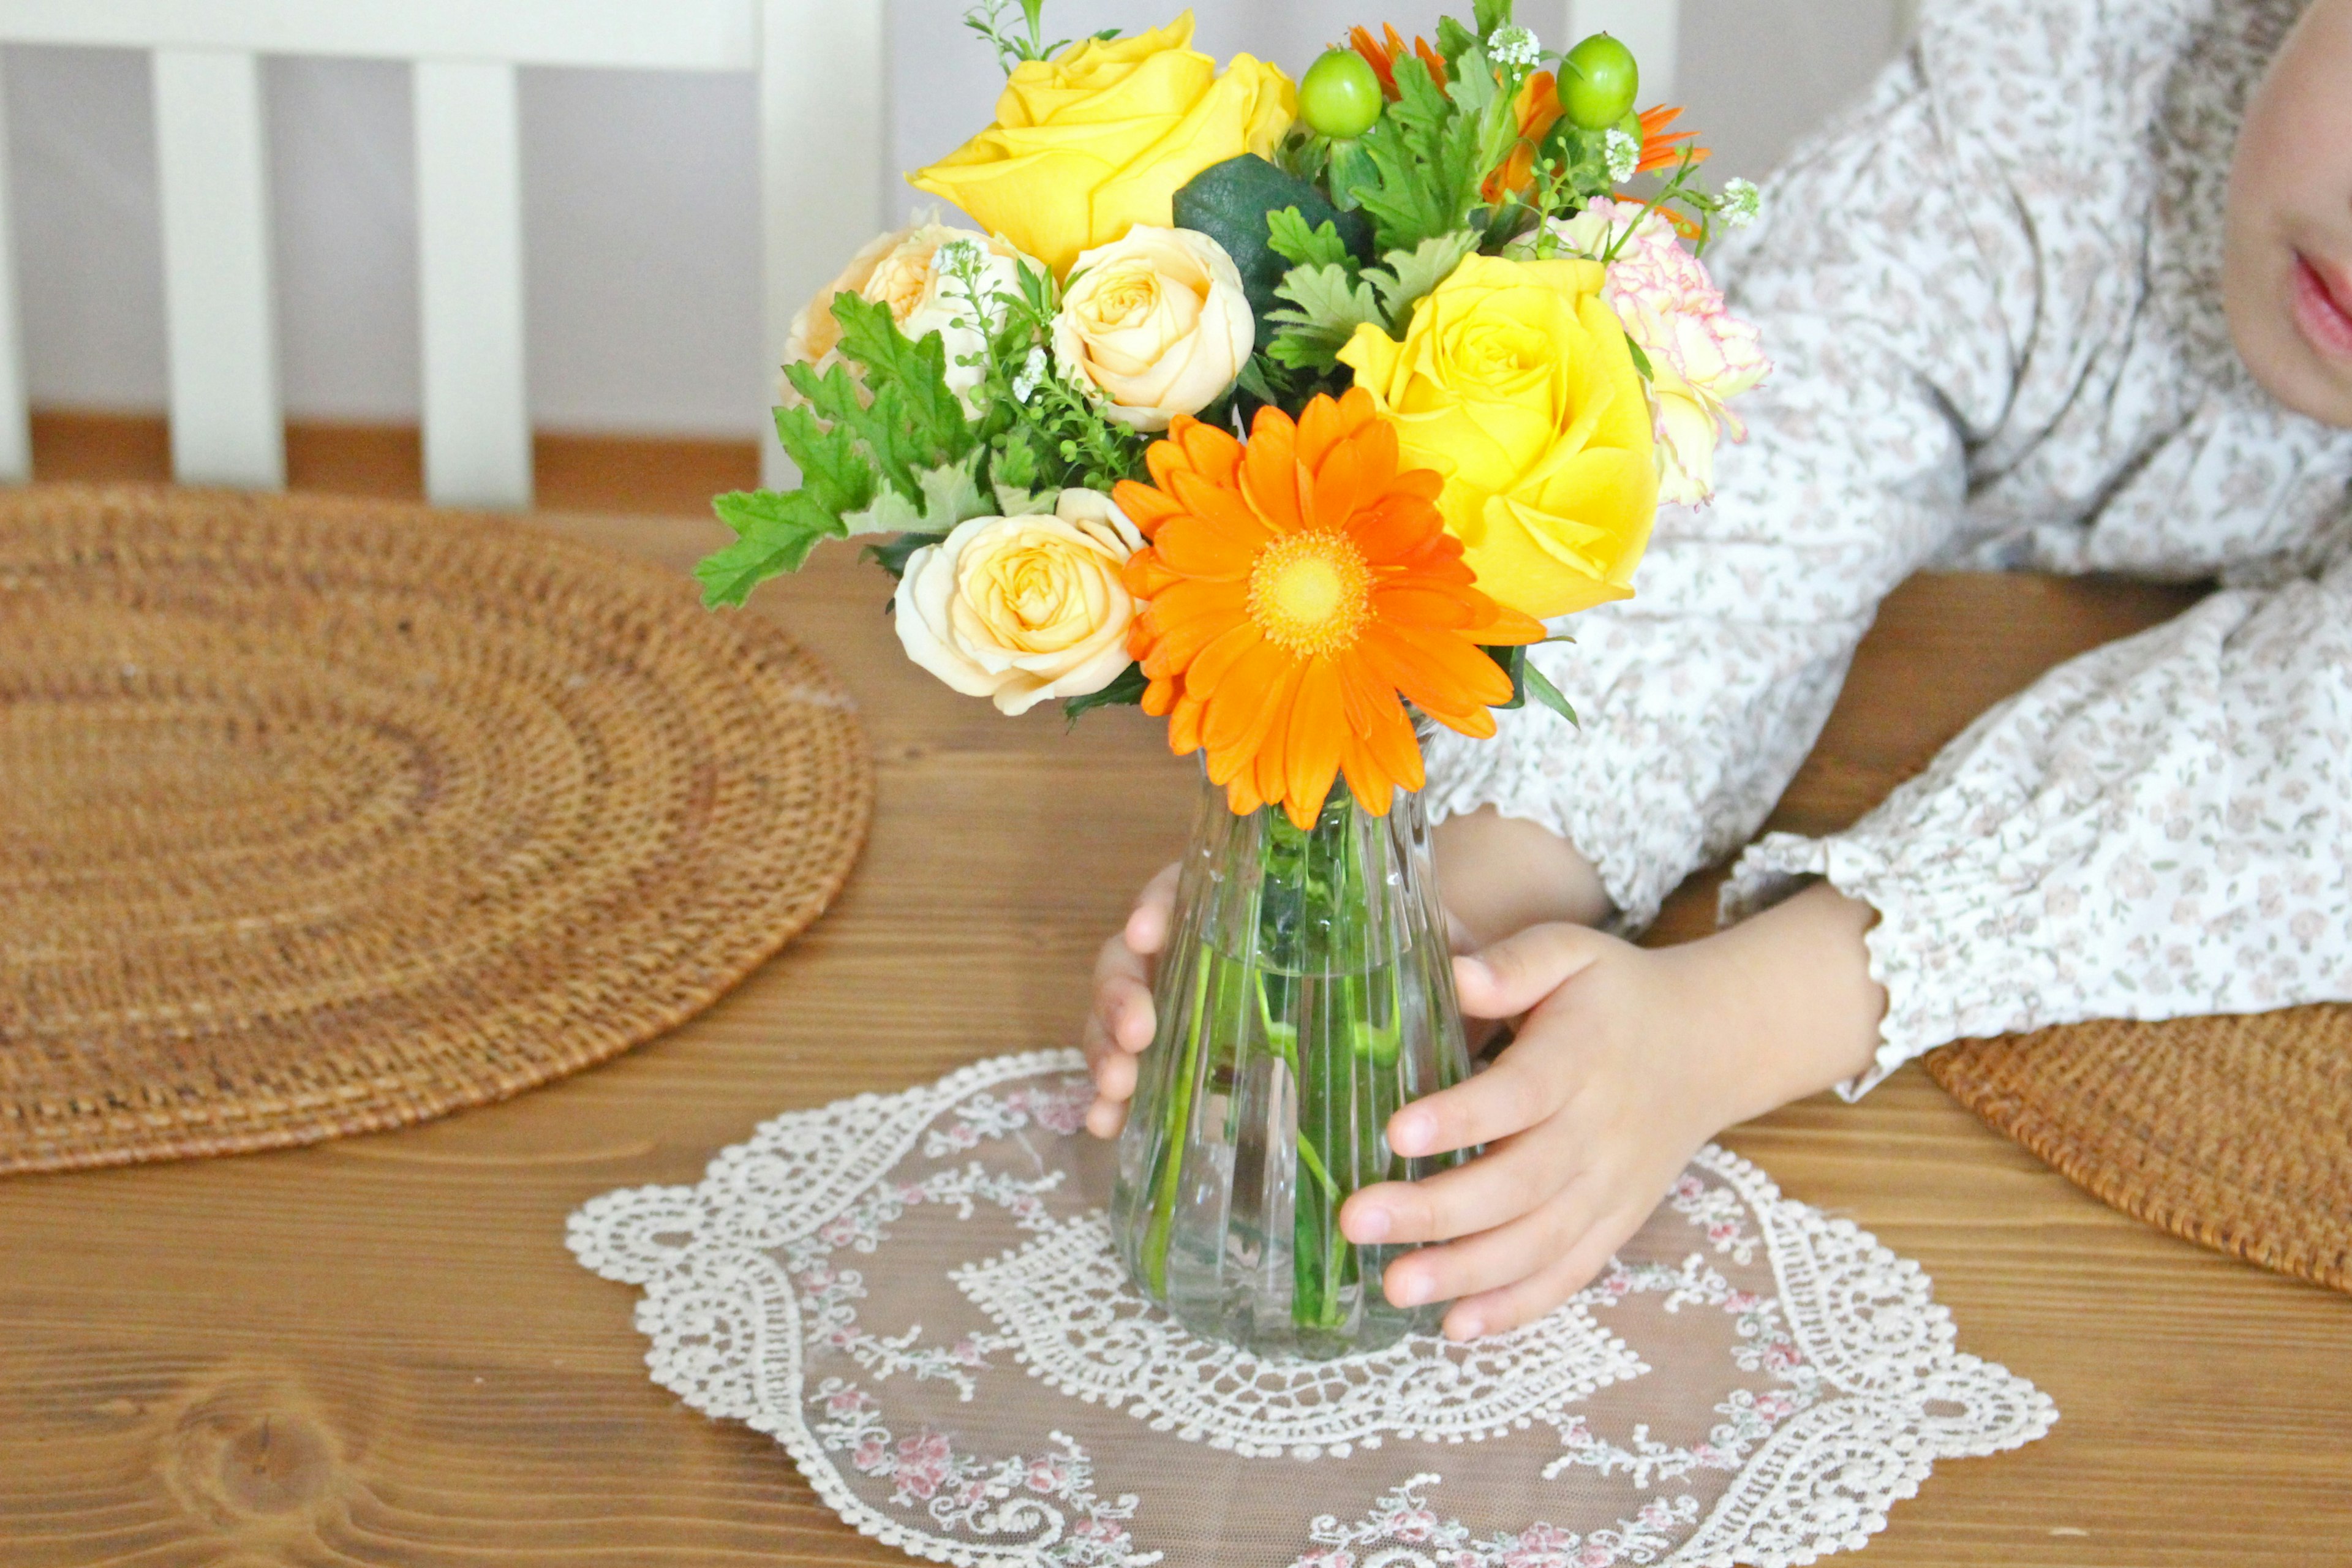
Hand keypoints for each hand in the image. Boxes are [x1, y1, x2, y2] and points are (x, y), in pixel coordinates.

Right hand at [1084, 813, 1603, 1137]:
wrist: (1408, 1016)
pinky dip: (1112, 1097)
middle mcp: (1207, 949)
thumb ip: (1442, 953)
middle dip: (1120, 992)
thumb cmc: (1414, 968)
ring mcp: (1188, 1007)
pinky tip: (1106, 1128)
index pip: (1186, 886)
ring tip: (1113, 1094)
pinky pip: (1134, 1070)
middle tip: (1137, 1035)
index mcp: (1252, 904)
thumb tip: (1465, 973)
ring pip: (1123, 1013)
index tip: (1150, 931)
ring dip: (1105, 1048)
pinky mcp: (1184, 1063)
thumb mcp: (1431, 952)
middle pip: (1137, 954)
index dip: (1159, 903)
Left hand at [1339, 885, 1886, 1339]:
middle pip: (1519, 1183)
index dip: (1462, 1118)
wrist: (1710, 1047)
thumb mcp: (1571, 953)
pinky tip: (1456, 1327)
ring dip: (1466, 1273)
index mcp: (1582, 1057)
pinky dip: (1516, 1307)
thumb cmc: (1615, 995)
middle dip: (1437, 1211)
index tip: (1396, 1131)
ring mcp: (1611, 1187)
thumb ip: (1513, 962)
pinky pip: (1569, 1274)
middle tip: (1357, 1221)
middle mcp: (1599, 1131)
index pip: (1521, 1094)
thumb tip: (1452, 972)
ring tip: (1393, 1287)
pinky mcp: (1616, 1224)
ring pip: (1540, 1243)